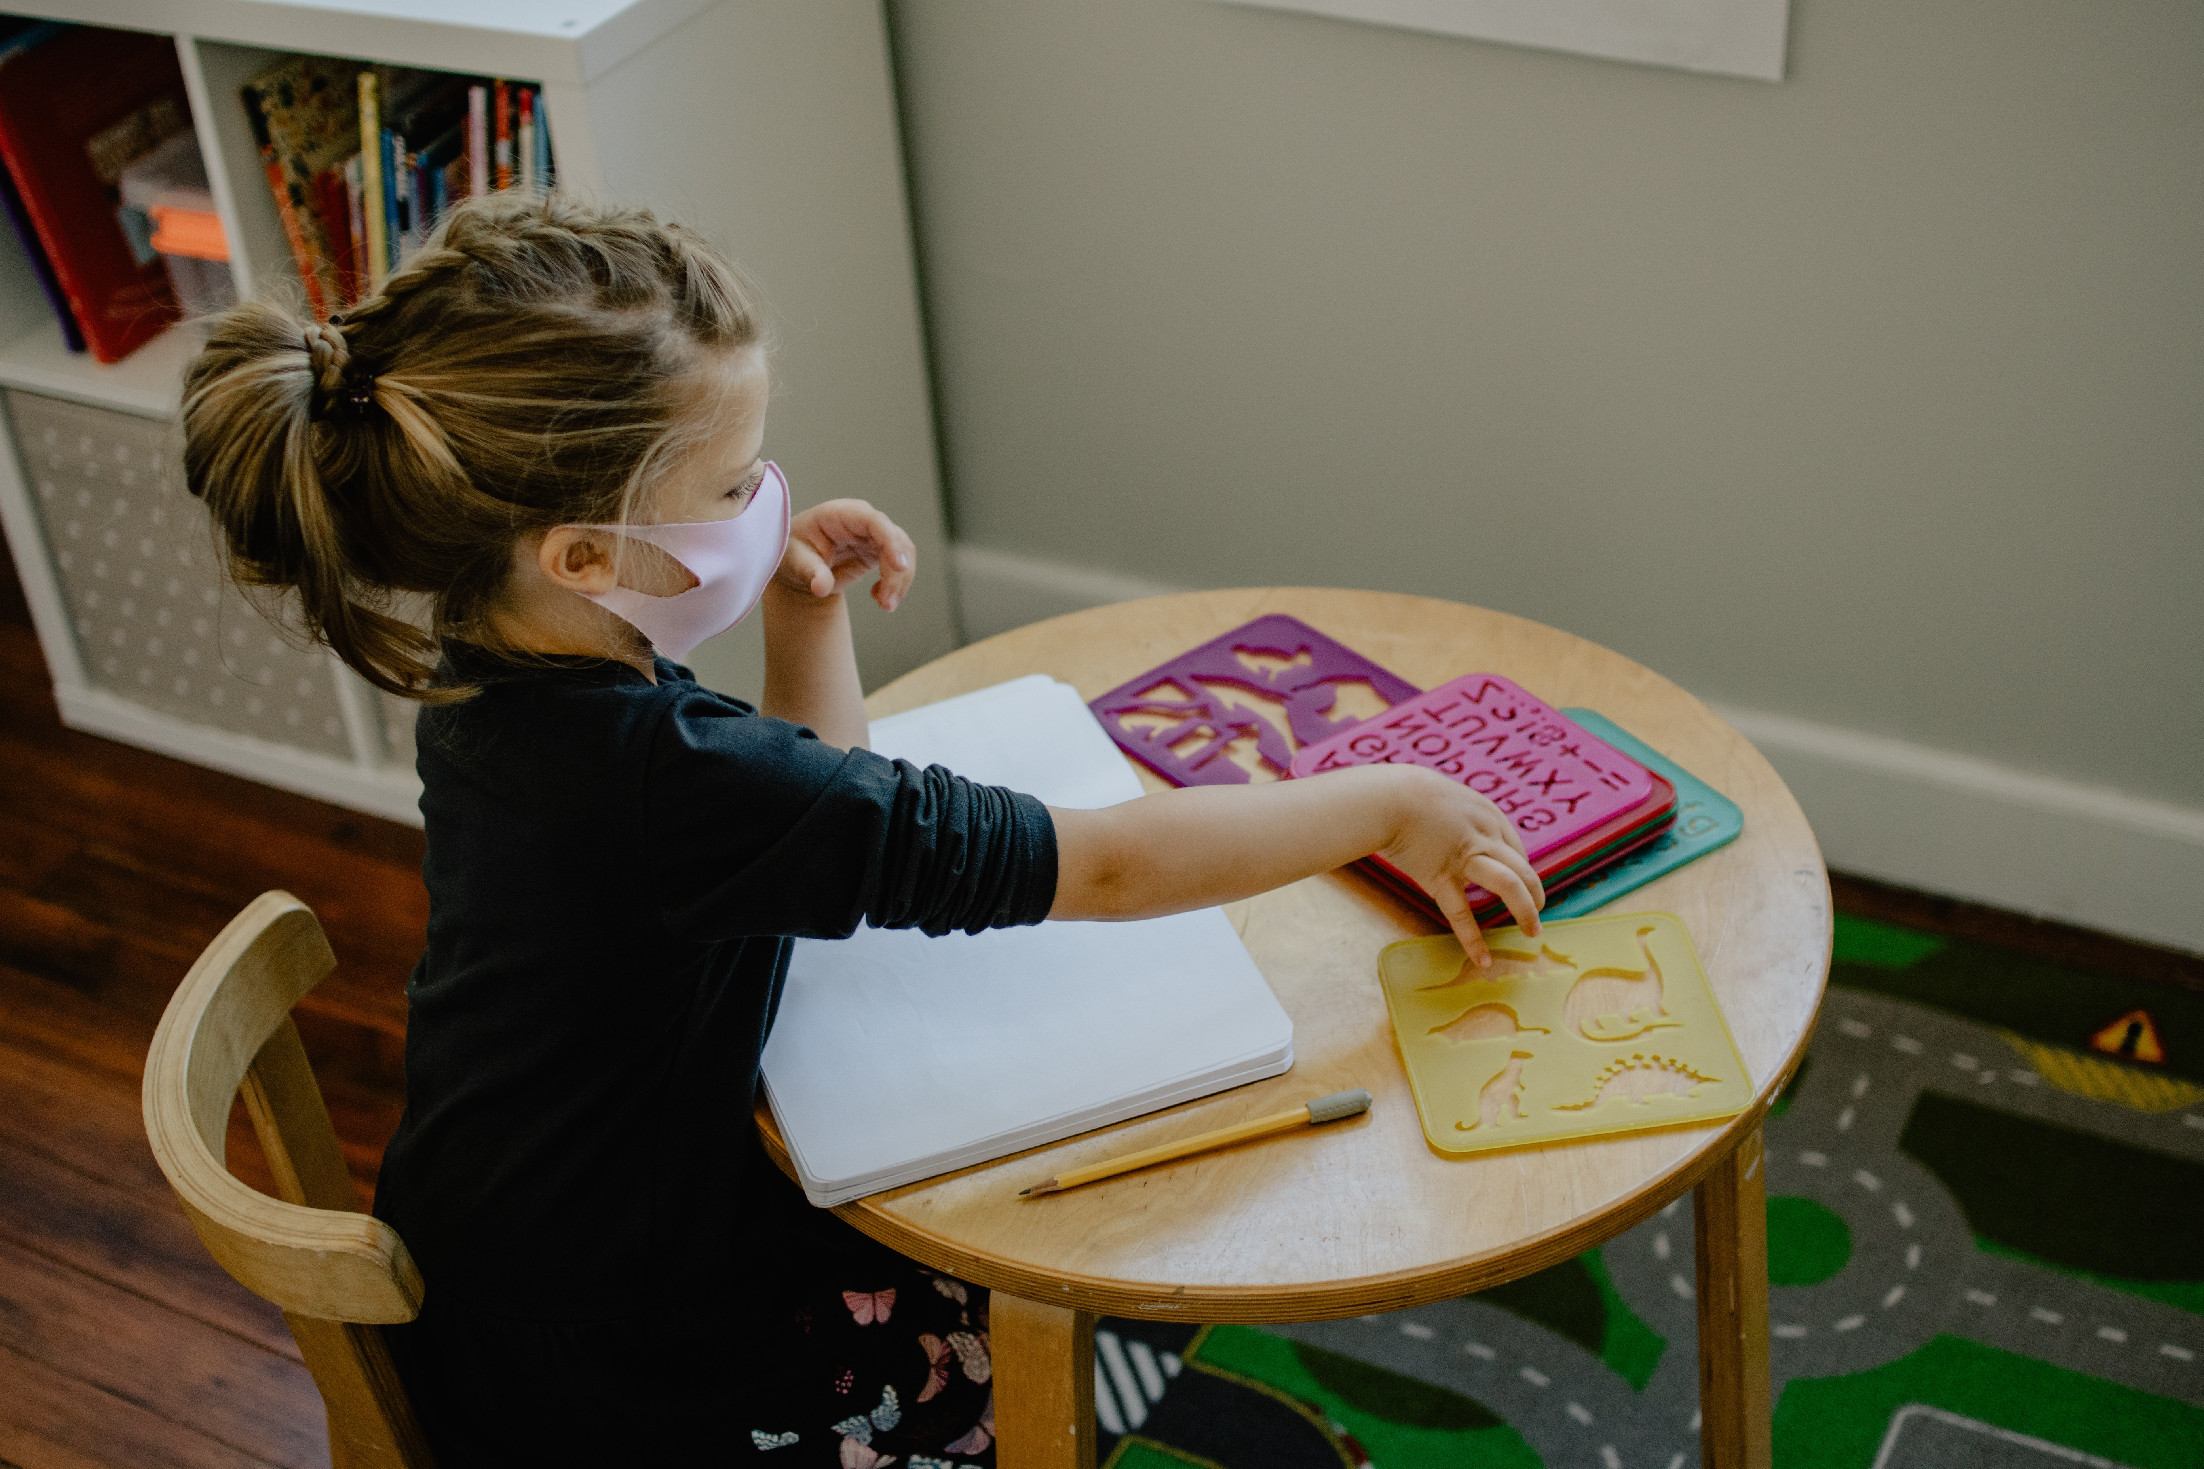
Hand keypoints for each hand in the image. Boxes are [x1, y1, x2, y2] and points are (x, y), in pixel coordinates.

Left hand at [776, 499, 915, 611]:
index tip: (899, 566)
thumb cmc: (793, 554)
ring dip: (900, 581)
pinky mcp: (878, 551)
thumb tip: (820, 587)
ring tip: (885, 605)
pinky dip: (895, 584)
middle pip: (895, 539)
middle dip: (897, 573)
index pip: (874, 521)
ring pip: (903, 553)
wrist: (796, 565)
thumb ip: (810, 572)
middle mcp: (862, 521)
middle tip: (887, 604)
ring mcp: (873, 536)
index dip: (890, 541)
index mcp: (840, 514)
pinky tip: (878, 598)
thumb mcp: (795, 562)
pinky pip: (899, 565)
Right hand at [1376, 767, 1545, 964]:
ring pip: (1509, 885)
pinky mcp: (1441, 877)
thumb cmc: (1408, 794)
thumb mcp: (1448, 797)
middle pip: (1523, 868)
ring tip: (1533, 932)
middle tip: (1539, 912)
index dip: (1523, 871)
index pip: (1517, 849)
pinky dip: (1473, 939)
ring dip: (1526, 910)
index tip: (1522, 886)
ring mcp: (1465, 858)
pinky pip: (1462, 913)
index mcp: (1488, 815)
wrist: (1385, 798)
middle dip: (1535, 893)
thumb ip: (1463, 817)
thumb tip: (1462, 832)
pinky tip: (1483, 959)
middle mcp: (1485, 836)